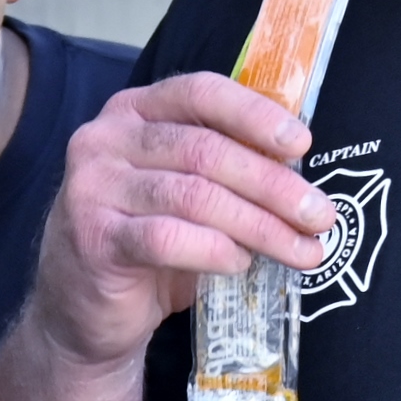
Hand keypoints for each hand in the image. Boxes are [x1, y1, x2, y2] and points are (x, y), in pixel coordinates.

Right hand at [32, 73, 331, 368]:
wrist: (81, 308)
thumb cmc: (143, 242)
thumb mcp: (183, 189)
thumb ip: (225, 166)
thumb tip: (300, 169)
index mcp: (134, 110)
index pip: (200, 92)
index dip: (256, 115)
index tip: (302, 145)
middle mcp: (106, 139)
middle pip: (206, 150)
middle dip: (273, 185)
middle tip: (319, 215)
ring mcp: (93, 187)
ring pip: (194, 196)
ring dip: (259, 225)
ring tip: (301, 250)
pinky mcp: (93, 238)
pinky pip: (167, 238)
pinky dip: (215, 251)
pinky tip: (241, 264)